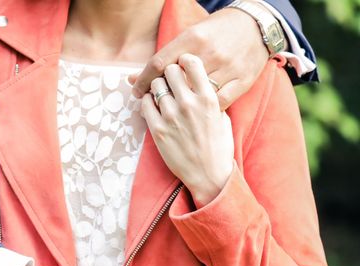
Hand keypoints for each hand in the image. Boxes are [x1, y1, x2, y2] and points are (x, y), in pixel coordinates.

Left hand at [130, 7, 269, 109]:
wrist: (258, 27)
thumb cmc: (219, 33)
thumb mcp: (192, 36)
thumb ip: (167, 57)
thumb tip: (134, 78)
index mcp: (194, 39)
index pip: (159, 64)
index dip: (143, 80)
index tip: (137, 90)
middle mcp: (208, 55)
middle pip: (172, 81)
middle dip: (160, 90)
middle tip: (156, 97)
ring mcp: (225, 71)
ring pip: (191, 96)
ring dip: (177, 103)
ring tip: (171, 106)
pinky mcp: (238, 86)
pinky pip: (215, 105)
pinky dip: (201, 110)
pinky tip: (193, 111)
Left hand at [141, 54, 233, 206]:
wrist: (209, 175)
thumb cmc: (218, 146)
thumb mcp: (222, 116)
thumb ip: (209, 96)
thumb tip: (196, 79)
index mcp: (209, 97)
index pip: (191, 62)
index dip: (184, 61)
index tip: (182, 65)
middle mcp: (190, 104)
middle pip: (170, 70)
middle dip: (169, 73)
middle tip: (169, 81)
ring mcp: (172, 117)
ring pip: (155, 86)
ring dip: (157, 87)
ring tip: (161, 95)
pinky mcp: (158, 130)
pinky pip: (145, 104)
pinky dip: (147, 101)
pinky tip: (154, 106)